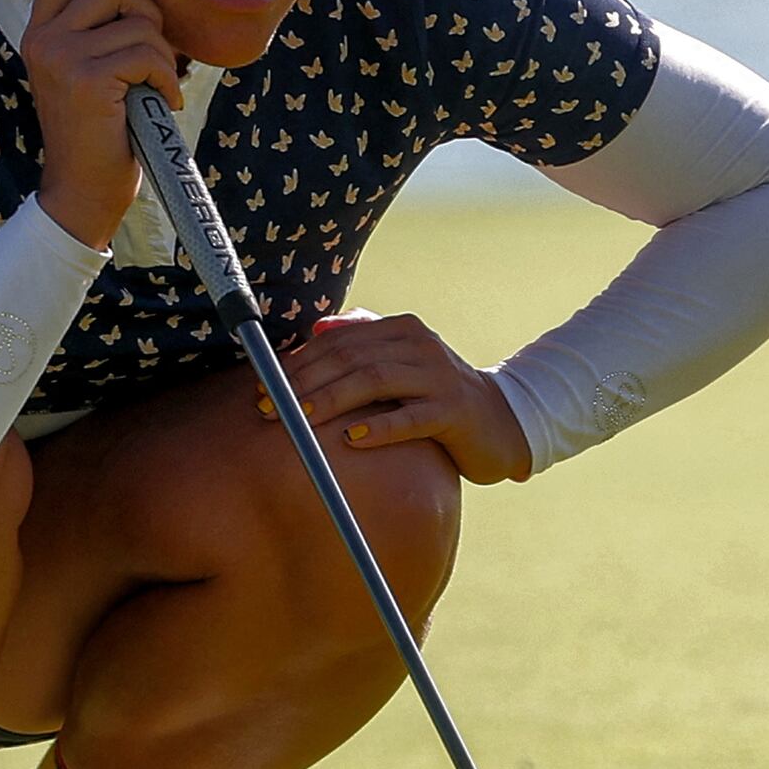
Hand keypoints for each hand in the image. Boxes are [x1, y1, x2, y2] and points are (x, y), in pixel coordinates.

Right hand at [19, 0, 179, 249]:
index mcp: (40, 33)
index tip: (130, 14)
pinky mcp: (86, 80)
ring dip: (163, 55)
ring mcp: (61, 57)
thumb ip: (99, 32)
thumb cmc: (100, 133)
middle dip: (146, 13)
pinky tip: (165, 102)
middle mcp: (43, 39)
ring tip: (158, 86)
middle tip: (152, 53)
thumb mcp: (89, 73)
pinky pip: (147, 54)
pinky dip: (167, 78)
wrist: (83, 192)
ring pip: (138, 22)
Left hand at [262, 309, 533, 484]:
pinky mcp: (454, 412)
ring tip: (298, 419)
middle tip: (270, 408)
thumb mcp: (404, 362)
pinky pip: (410, 418)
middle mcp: (420, 346)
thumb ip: (367, 339)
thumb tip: (319, 329)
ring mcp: (439, 378)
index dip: (298, 362)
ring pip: (374, 381)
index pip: (339, 340)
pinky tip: (351, 440)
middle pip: (351, 357)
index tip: (264, 386)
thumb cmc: (440, 396)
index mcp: (402, 330)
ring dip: (330, 400)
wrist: (503, 423)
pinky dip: (379, 428)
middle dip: (303, 382)